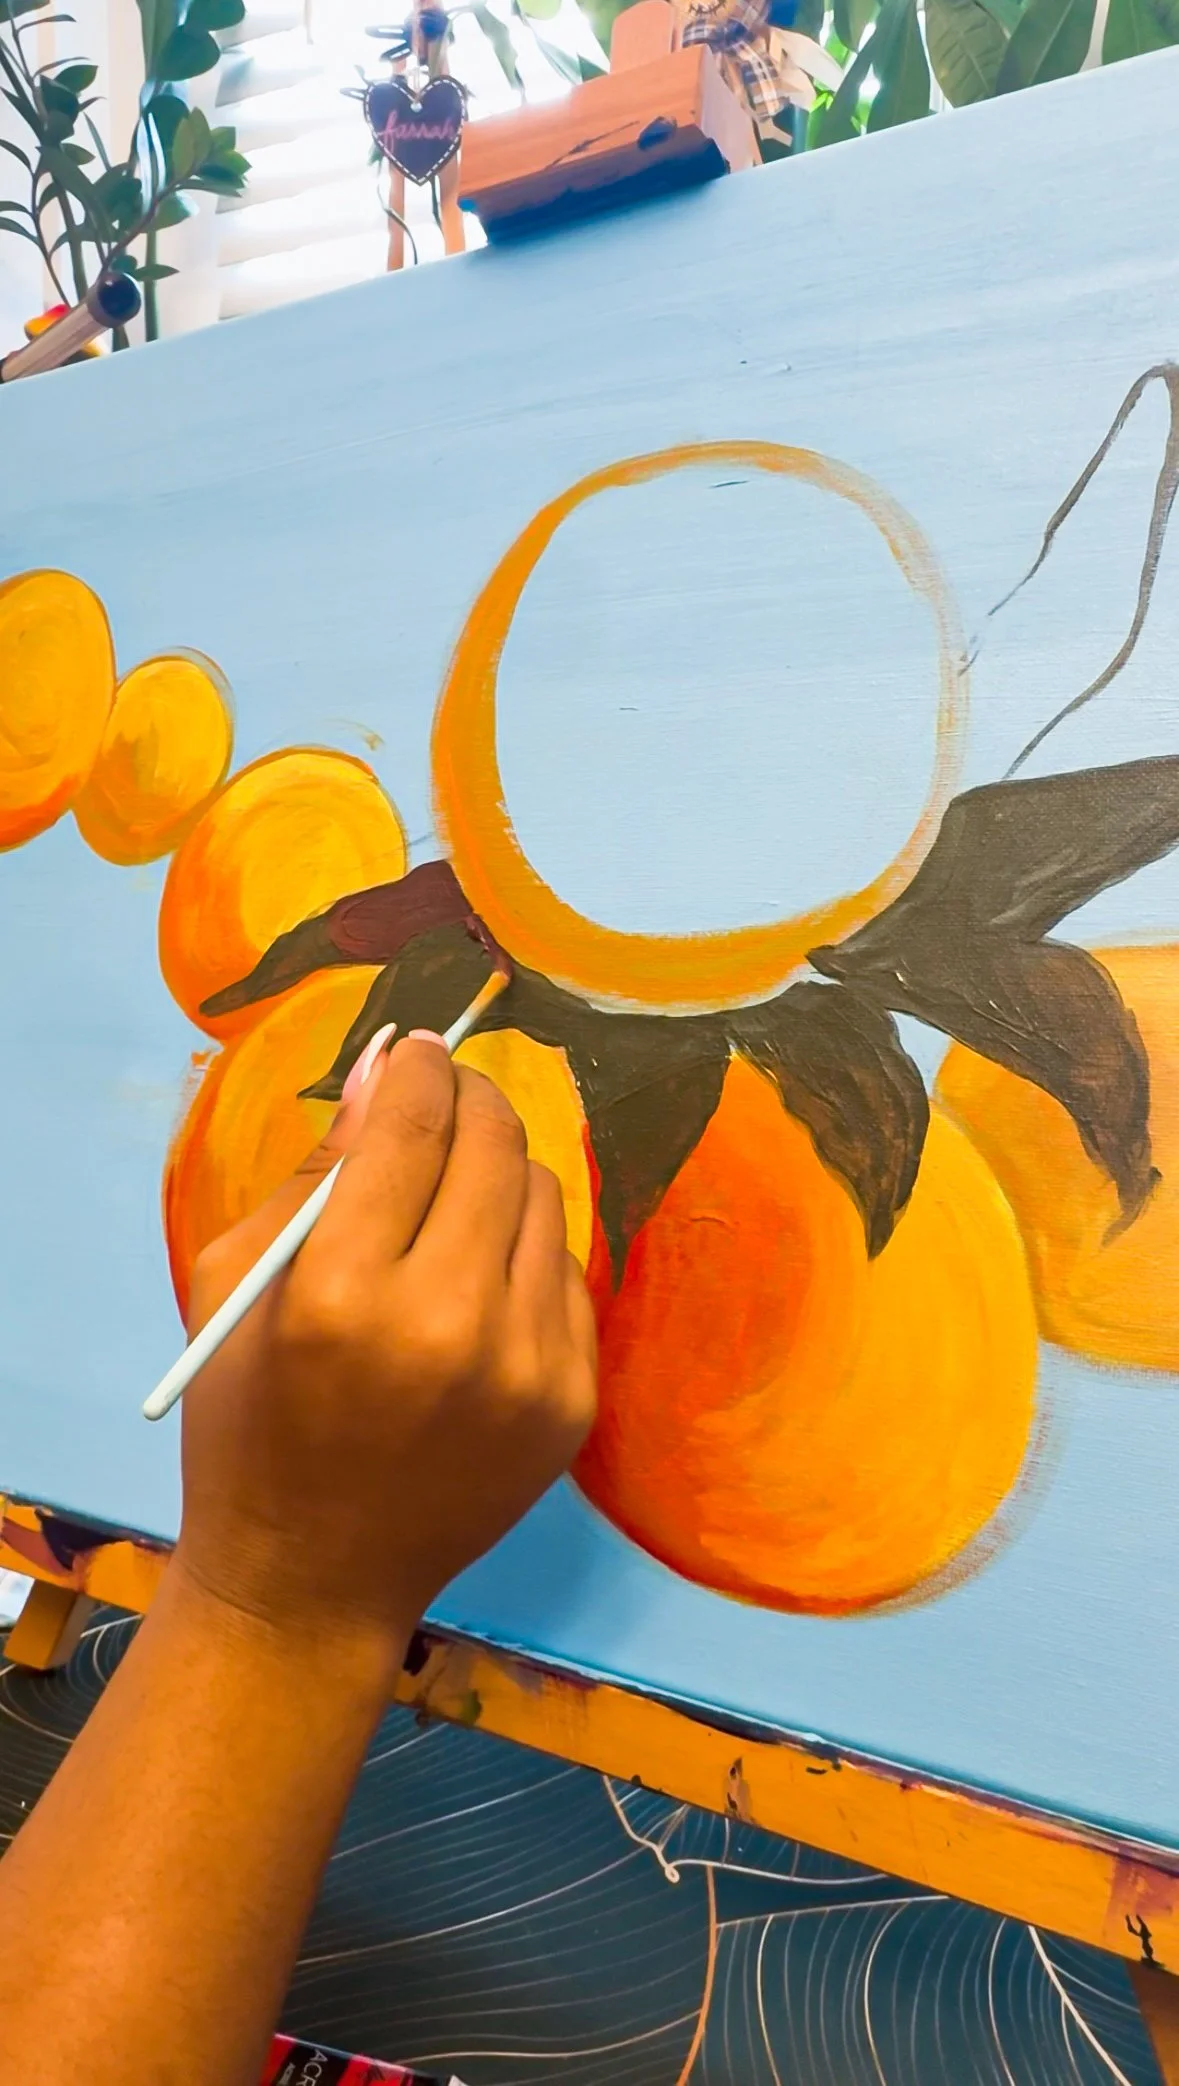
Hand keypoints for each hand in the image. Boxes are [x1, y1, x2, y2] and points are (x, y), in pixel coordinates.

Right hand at [173, 1029, 597, 1680]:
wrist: (314, 1581)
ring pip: (545, 1199)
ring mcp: (528, 1367)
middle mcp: (449, 1323)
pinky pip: (567, 1274)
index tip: (416, 1048)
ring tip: (451, 1198)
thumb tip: (386, 1067)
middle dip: (468, 1101)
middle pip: (496, 1146)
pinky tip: (477, 1279)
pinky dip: (525, 1253)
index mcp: (343, 1293)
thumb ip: (316, 1171)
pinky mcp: (573, 1402)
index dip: (418, 1067)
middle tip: (442, 1098)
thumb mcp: (236, 1286)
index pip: (413, 1125)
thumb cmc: (248, 1425)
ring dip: (499, 1174)